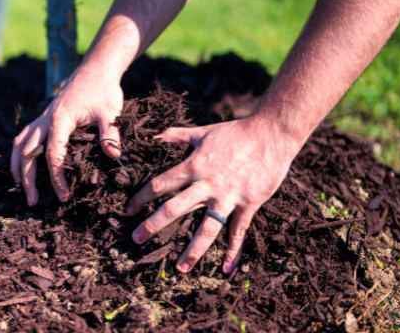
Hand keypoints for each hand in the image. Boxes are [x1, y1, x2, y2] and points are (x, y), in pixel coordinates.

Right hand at [11, 66, 123, 205]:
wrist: (95, 70)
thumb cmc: (103, 91)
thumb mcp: (110, 112)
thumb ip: (110, 133)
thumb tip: (113, 155)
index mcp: (60, 120)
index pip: (53, 155)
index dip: (56, 177)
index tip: (63, 196)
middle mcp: (45, 120)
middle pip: (27, 153)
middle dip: (27, 179)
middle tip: (33, 202)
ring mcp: (41, 119)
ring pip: (19, 145)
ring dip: (17, 167)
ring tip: (20, 189)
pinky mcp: (42, 119)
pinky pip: (23, 138)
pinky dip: (19, 155)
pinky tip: (22, 168)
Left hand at [125, 116, 302, 273]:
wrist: (272, 134)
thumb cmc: (236, 132)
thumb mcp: (202, 132)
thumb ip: (177, 135)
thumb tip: (155, 135)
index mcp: (193, 166)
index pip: (160, 185)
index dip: (141, 198)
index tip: (127, 210)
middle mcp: (207, 184)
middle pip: (174, 209)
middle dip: (153, 225)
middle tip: (136, 239)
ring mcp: (228, 197)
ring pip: (207, 228)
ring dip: (193, 249)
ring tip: (181, 268)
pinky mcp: (249, 204)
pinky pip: (238, 231)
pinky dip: (233, 250)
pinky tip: (226, 268)